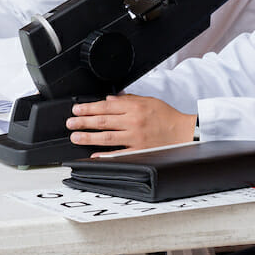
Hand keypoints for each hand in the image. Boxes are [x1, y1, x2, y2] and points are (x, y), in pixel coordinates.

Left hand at [66, 94, 195, 155]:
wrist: (184, 132)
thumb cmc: (167, 116)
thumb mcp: (149, 100)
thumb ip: (128, 99)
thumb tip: (109, 100)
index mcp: (135, 107)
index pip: (106, 106)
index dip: (89, 107)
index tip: (77, 109)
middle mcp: (133, 121)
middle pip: (103, 121)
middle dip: (84, 121)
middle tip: (71, 122)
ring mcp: (135, 137)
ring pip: (107, 137)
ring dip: (88, 137)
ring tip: (75, 137)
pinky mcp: (139, 150)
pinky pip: (119, 154)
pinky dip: (105, 155)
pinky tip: (93, 154)